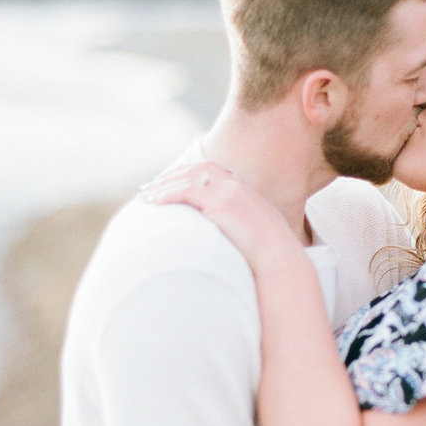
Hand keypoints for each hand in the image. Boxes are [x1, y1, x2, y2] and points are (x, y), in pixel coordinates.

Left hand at [141, 162, 299, 272]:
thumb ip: (240, 222)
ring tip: (145, 196)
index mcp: (243, 188)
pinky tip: (154, 202)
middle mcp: (235, 184)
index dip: (186, 174)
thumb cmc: (269, 252)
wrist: (279, 256)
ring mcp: (228, 190)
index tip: (170, 182)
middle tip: (149, 187)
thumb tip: (227, 233)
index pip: (210, 170)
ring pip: (187, 178)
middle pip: (195, 170)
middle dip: (170, 176)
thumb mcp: (256, 229)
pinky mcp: (220, 202)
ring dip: (163, 186)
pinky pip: (186, 191)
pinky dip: (167, 194)